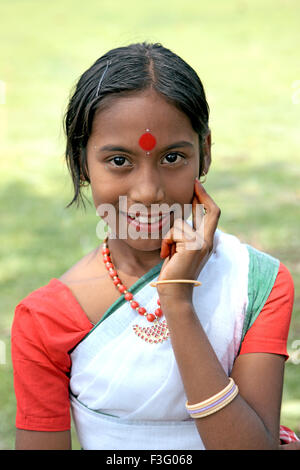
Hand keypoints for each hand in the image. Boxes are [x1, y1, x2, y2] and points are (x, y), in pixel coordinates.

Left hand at [157, 179, 220, 301]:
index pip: (212, 215)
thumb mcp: (181, 250)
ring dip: (169, 237)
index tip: (196, 187)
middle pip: (211, 211)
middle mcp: (208, 241)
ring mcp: (202, 244)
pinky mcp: (192, 246)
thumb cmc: (174, 272)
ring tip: (168, 252)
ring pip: (180, 225)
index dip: (205, 199)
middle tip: (193, 183)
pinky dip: (166, 243)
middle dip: (201, 195)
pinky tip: (166, 255)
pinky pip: (173, 233)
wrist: (174, 292)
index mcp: (206, 241)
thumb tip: (180, 220)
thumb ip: (184, 236)